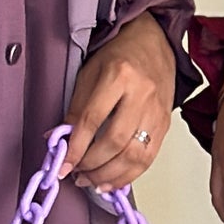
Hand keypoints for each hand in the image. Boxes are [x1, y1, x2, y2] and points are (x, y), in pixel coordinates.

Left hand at [63, 12, 174, 191]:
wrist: (152, 42)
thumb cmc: (119, 55)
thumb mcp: (89, 74)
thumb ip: (75, 109)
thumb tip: (58, 141)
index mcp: (119, 75)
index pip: (92, 120)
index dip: (75, 148)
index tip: (63, 166)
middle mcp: (142, 94)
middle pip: (115, 142)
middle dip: (92, 165)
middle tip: (77, 173)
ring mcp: (157, 111)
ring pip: (135, 155)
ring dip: (110, 175)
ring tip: (92, 181)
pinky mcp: (165, 124)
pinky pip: (149, 157)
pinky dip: (129, 174)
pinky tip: (113, 181)